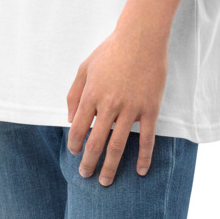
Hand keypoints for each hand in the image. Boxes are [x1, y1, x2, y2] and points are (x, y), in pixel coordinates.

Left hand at [65, 21, 168, 185]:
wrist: (141, 37)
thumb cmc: (111, 50)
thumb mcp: (85, 67)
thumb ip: (74, 93)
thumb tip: (69, 119)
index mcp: (91, 94)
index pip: (78, 128)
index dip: (74, 144)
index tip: (75, 153)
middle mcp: (109, 104)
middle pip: (96, 142)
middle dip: (89, 163)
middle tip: (86, 175)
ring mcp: (130, 108)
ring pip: (119, 145)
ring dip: (111, 167)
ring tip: (106, 181)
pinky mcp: (149, 108)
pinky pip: (147, 138)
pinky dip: (144, 157)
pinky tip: (141, 171)